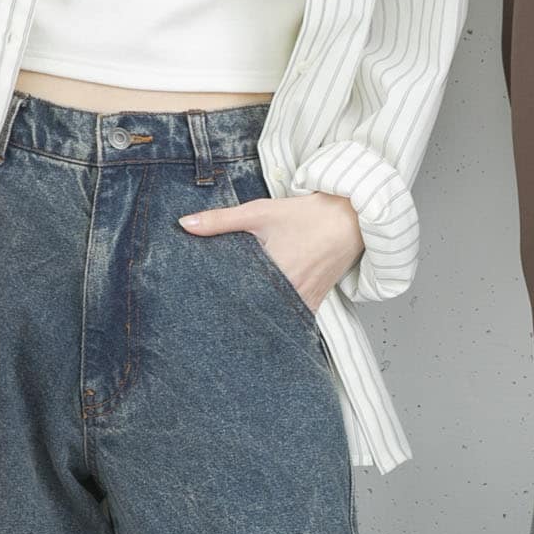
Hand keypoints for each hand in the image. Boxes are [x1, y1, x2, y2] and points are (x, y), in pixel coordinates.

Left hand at [178, 191, 362, 311]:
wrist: (348, 220)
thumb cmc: (307, 216)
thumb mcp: (258, 212)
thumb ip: (220, 220)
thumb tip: (185, 224)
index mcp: (274, 272)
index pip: (237, 297)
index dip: (220, 304)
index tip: (204, 310)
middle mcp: (290, 292)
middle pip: (253, 312)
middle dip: (234, 313)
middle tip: (212, 319)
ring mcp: (304, 302)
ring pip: (272, 318)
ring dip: (256, 317)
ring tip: (234, 320)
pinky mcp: (314, 305)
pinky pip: (291, 319)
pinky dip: (277, 317)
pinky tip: (263, 315)